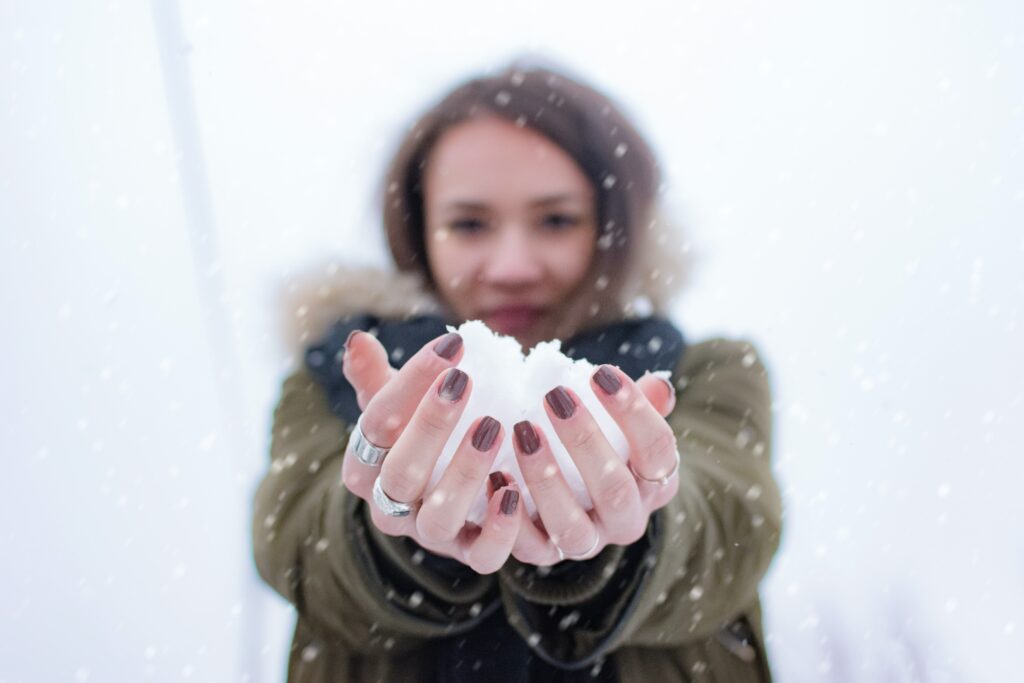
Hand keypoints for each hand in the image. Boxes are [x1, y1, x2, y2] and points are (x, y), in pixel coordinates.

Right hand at [340, 330, 524, 573]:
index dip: (409, 384)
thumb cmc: (418, 436)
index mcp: (365, 466)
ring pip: (439, 516)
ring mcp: (431, 535)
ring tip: (493, 427)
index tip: (450, 345)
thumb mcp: (394, 407)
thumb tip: (357, 339)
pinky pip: (482, 555)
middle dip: (431, 424)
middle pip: (399, 473)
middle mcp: (391, 507)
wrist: (441, 497)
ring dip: (465, 472)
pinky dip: (499, 528)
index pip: (376, 425)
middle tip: (463, 381)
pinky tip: (516, 492)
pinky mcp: (471, 554)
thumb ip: (375, 377)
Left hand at [506, 365, 678, 565]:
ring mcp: (588, 542)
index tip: (601, 373)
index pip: (657, 450)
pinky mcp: (545, 555)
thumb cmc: (605, 443)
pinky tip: (495, 476)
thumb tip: (658, 385)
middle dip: (584, 441)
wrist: (579, 497)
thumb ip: (644, 404)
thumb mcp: (628, 425)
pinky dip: (510, 517)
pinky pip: (529, 547)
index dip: (634, 412)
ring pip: (572, 527)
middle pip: (615, 490)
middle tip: (555, 397)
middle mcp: (626, 520)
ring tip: (522, 432)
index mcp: (656, 483)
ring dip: (545, 480)